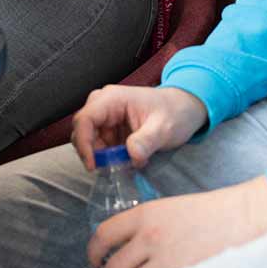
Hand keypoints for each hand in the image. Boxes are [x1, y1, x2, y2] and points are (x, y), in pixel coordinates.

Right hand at [71, 85, 207, 168]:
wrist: (184, 108)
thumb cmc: (174, 112)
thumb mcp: (164, 128)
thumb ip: (146, 141)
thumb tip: (131, 156)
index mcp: (111, 99)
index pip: (85, 119)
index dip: (84, 143)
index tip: (93, 165)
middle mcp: (103, 105)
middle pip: (82, 129)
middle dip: (91, 152)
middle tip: (110, 168)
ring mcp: (106, 116)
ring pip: (89, 139)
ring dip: (102, 155)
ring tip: (124, 164)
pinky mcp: (110, 127)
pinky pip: (100, 144)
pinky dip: (109, 156)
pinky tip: (126, 160)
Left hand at [89, 176, 266, 267]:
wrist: (246, 217)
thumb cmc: (212, 212)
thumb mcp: (170, 209)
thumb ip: (145, 227)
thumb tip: (128, 247)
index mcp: (144, 216)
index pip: (103, 236)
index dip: (93, 252)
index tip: (94, 261)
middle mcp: (149, 238)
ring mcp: (167, 261)